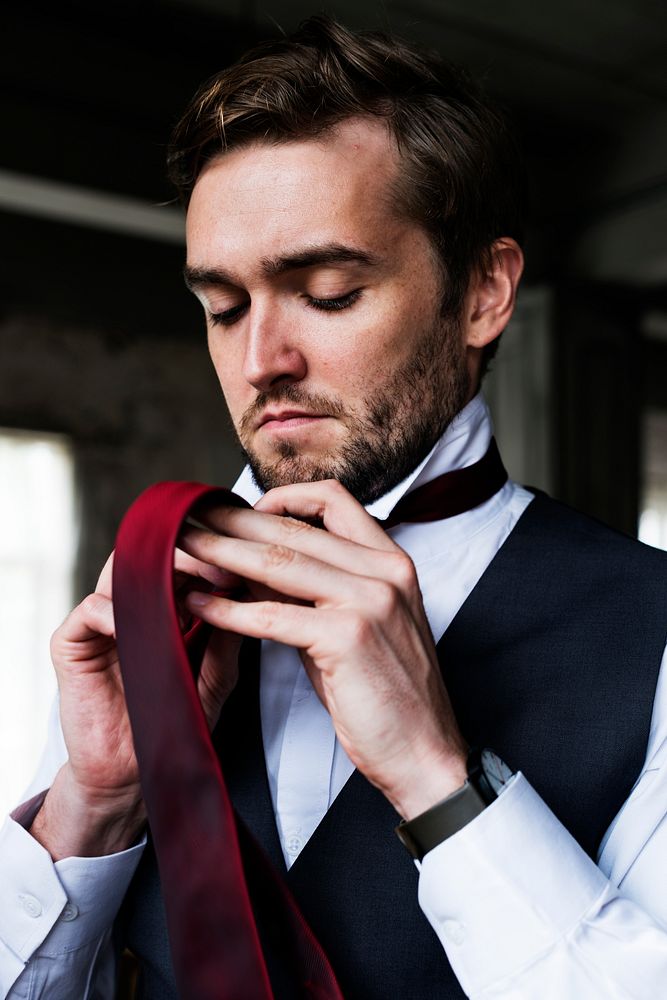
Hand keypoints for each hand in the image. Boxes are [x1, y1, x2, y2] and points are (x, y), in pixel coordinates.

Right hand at [31, 546, 242, 858]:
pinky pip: (89, 610)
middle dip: (186, 559)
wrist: (134, 773)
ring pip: (119, 573)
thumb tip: (245, 595)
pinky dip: (113, 609)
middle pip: (152, 561)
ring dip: (151, 575)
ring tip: (181, 588)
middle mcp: (133, 608)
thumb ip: (226, 640)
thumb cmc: (174, 722)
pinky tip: (138, 624)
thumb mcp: (214, 679)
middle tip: (215, 569)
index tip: (241, 567)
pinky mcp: (72, 644)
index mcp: (166, 610)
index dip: (211, 561)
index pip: (183, 566)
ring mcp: (101, 623)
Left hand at [182, 480, 467, 819]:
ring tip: (182, 551)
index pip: (334, 500)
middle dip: (232, 524)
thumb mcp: (351, 626)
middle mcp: (386, 571)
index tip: (243, 510)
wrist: (425, 753)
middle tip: (188, 520)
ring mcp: (370, 600)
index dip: (282, 498)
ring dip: (220, 555)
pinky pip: (272, 615)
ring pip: (278, 564)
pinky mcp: (348, 637)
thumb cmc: (385, 694)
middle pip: (294, 530)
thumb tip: (250, 563)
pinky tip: (200, 605)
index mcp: (392, 561)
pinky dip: (229, 609)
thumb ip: (310, 590)